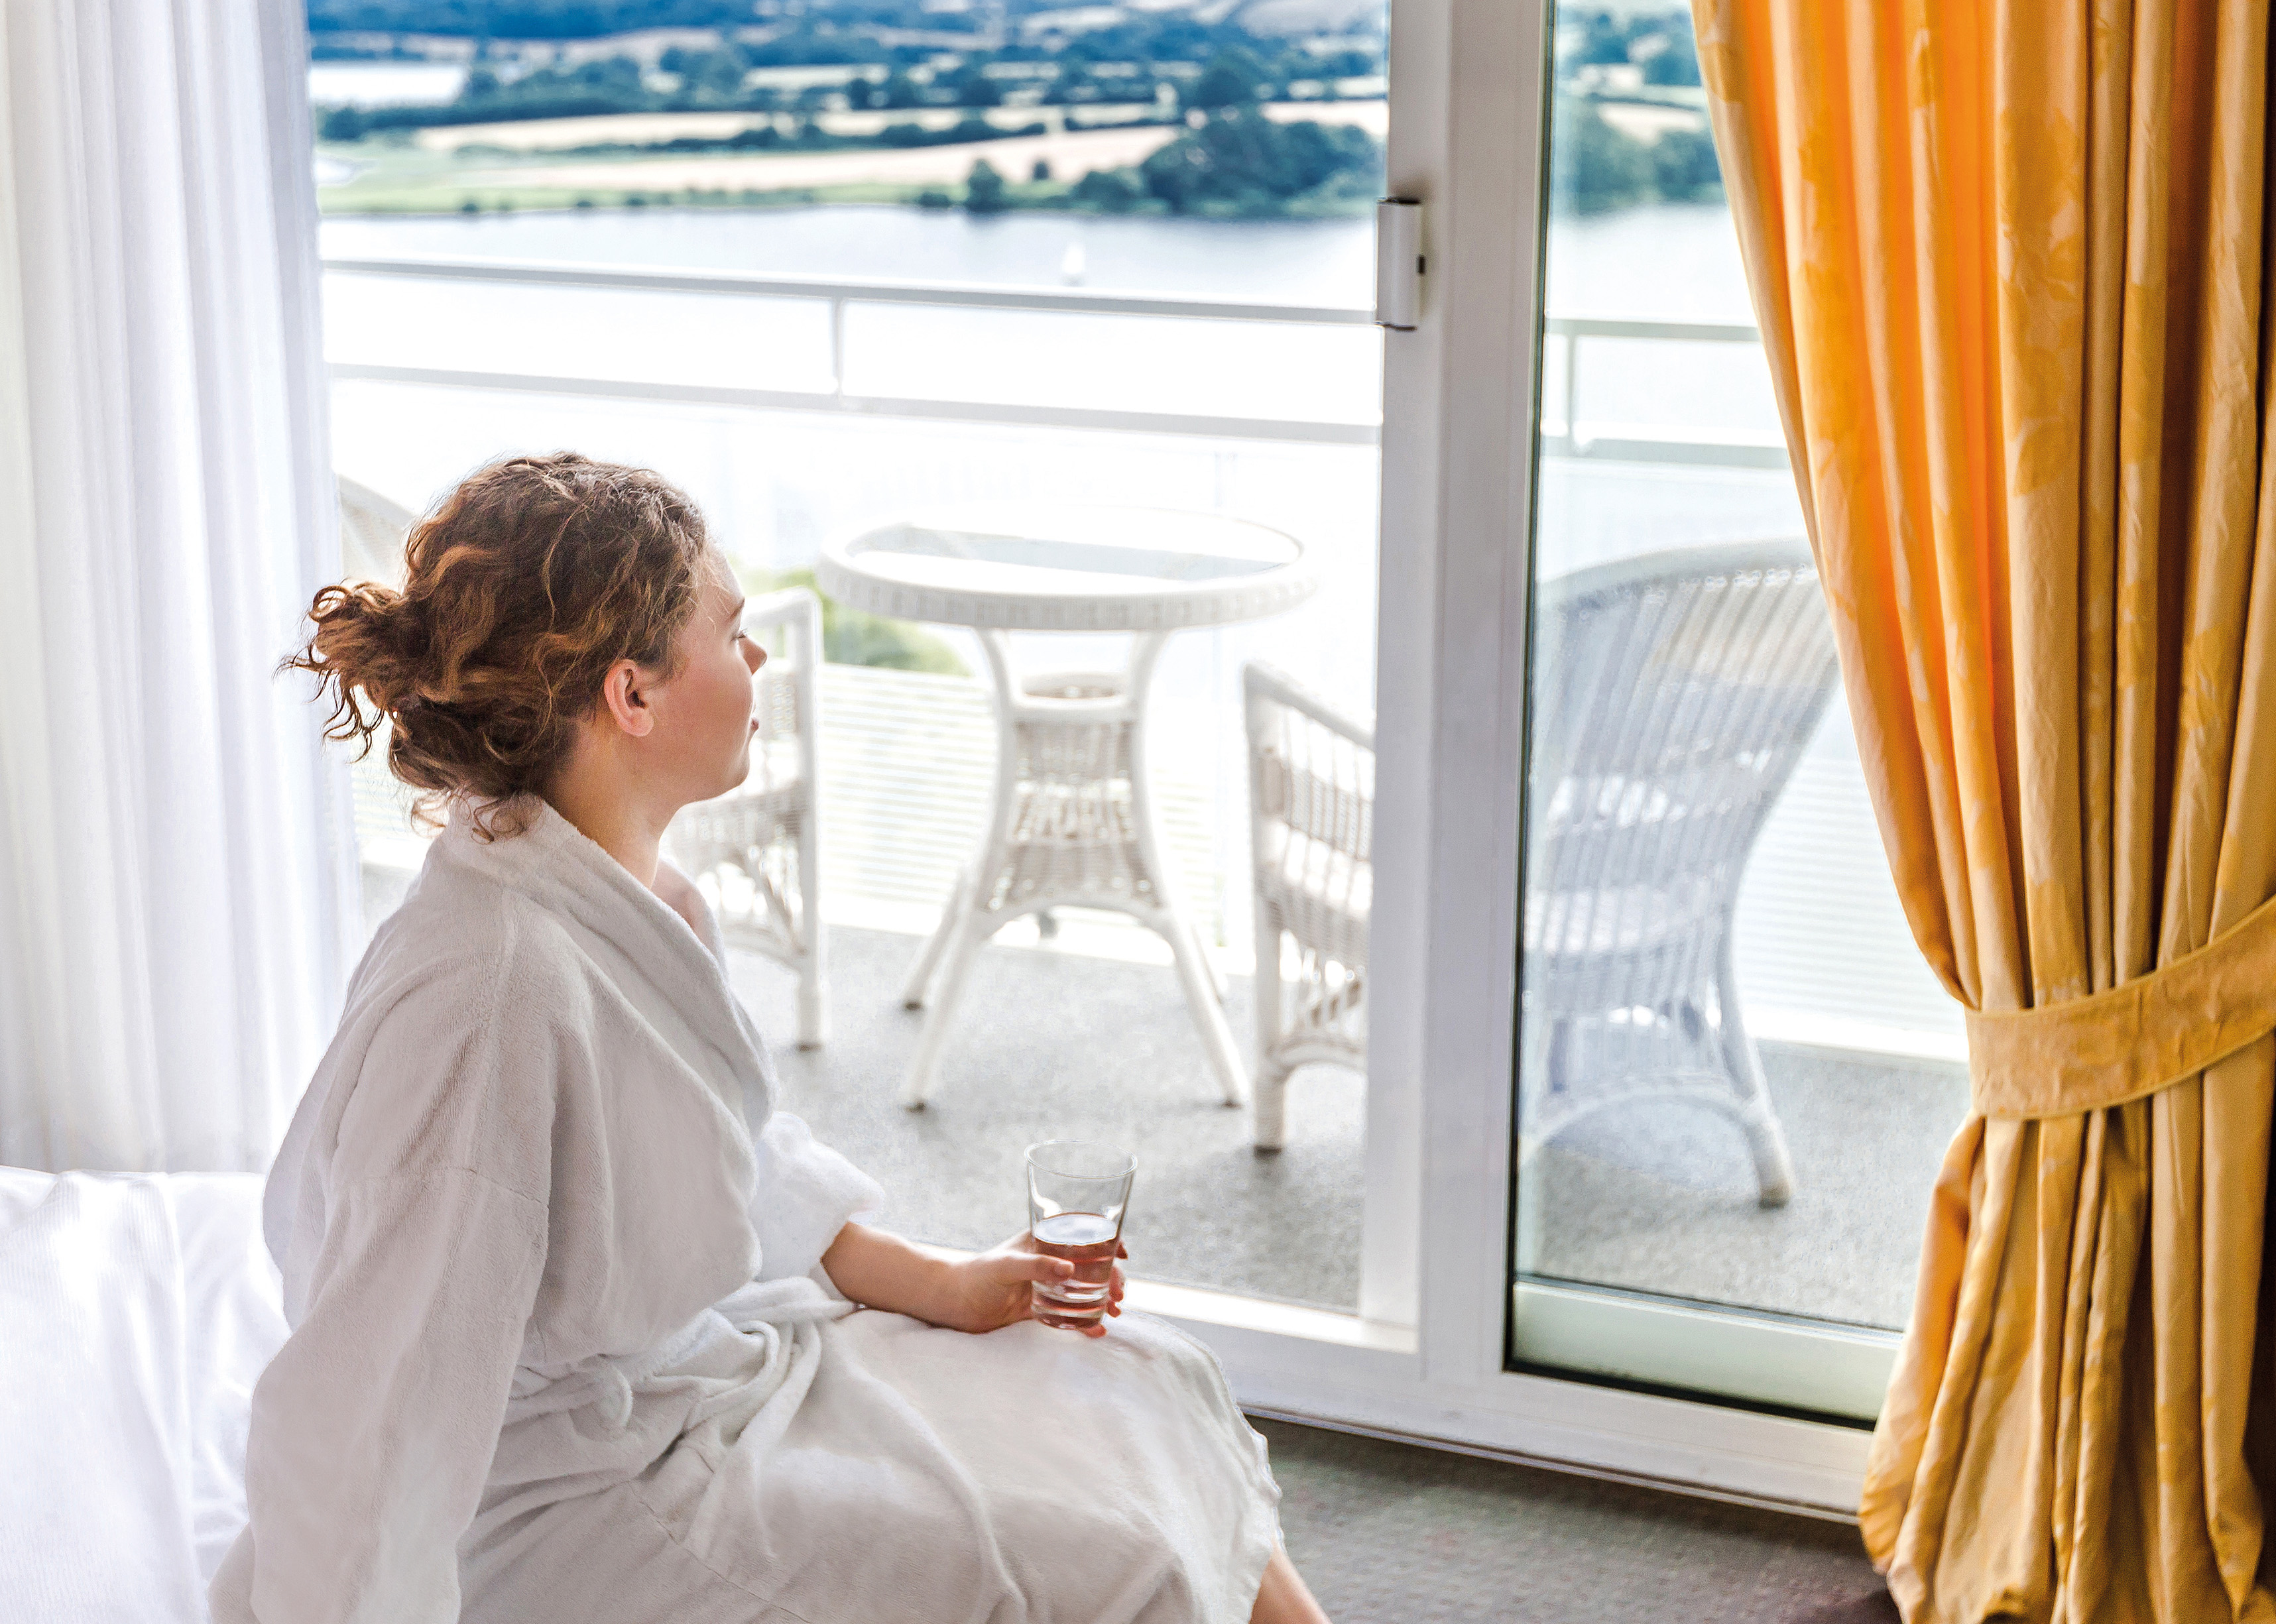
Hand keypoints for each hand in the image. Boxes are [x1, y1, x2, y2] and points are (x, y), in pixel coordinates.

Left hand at [938, 1230, 1127, 1337]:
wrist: (955, 1303)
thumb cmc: (977, 1274)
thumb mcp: (1006, 1265)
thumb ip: (1036, 1266)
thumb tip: (1070, 1271)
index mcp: (1041, 1240)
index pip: (1079, 1231)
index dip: (1105, 1237)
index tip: (1122, 1254)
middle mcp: (1047, 1259)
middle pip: (1089, 1263)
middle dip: (1110, 1276)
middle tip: (1119, 1294)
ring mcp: (1045, 1283)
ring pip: (1083, 1288)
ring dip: (1103, 1298)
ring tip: (1116, 1312)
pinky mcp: (1039, 1306)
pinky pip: (1068, 1312)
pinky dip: (1085, 1321)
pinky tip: (1097, 1330)